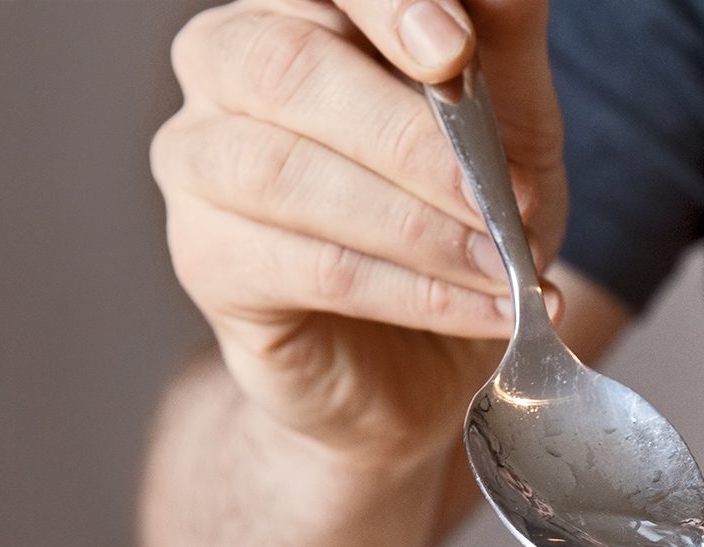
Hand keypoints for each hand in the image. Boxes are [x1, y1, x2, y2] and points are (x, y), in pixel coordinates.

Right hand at [151, 0, 565, 464]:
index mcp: (296, 2)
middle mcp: (224, 63)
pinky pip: (310, 268)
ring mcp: (198, 162)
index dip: (383, 6)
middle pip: (285, 68)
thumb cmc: (455, 209)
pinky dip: (415, 291)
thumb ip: (500, 35)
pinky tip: (484, 308)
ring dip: (416, 225)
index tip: (456, 53)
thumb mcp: (506, 112)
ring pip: (285, 174)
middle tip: (503, 193)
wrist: (421, 355)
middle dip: (408, 134)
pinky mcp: (206, 261)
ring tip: (504, 263)